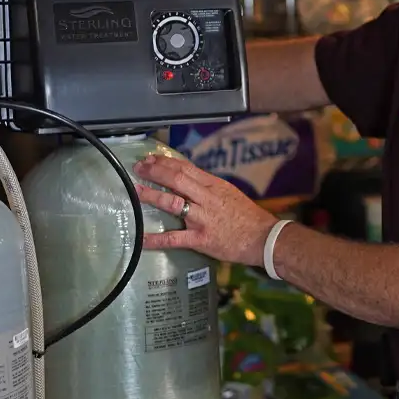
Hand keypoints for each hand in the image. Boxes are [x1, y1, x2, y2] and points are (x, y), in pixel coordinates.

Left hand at [132, 153, 277, 266]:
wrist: (262, 237)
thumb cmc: (246, 215)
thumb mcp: (228, 192)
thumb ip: (207, 186)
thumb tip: (186, 179)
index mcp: (213, 185)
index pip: (185, 168)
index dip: (165, 162)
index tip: (150, 159)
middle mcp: (206, 198)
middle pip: (177, 180)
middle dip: (155, 172)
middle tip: (139, 169)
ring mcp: (202, 218)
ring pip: (173, 203)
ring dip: (152, 196)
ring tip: (136, 191)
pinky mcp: (200, 239)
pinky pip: (174, 238)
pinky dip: (156, 239)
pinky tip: (141, 239)